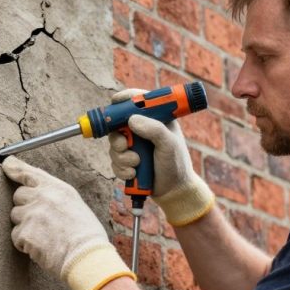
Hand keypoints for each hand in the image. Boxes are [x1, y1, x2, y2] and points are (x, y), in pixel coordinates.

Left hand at [2, 156, 135, 289]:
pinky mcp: (24, 233)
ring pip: (16, 216)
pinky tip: (41, 247)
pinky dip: (24, 242)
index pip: (30, 172)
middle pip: (18, 195)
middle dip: (25, 206)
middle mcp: (42, 197)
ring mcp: (31, 214)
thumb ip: (54, 196)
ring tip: (44, 235)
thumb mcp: (75, 204)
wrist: (86, 256)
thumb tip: (38, 195)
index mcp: (57, 188)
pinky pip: (16, 236)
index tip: (7, 165)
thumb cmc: (86, 234)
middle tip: (40, 220)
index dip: (15, 168)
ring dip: (24, 225)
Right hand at [107, 89, 214, 225]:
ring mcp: (133, 145)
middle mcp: (142, 130)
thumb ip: (154, 129)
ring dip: (122, 157)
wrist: (173, 191)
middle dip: (117, 137)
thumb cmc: (176, 164)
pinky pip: (114, 162)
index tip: (115, 101)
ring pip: (114, 145)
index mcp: (155, 119)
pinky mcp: (127, 161)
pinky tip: (134, 173)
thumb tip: (131, 120)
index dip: (125, 98)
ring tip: (137, 164)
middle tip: (124, 145)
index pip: (137, 101)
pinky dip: (121, 168)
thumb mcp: (168, 144)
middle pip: (117, 124)